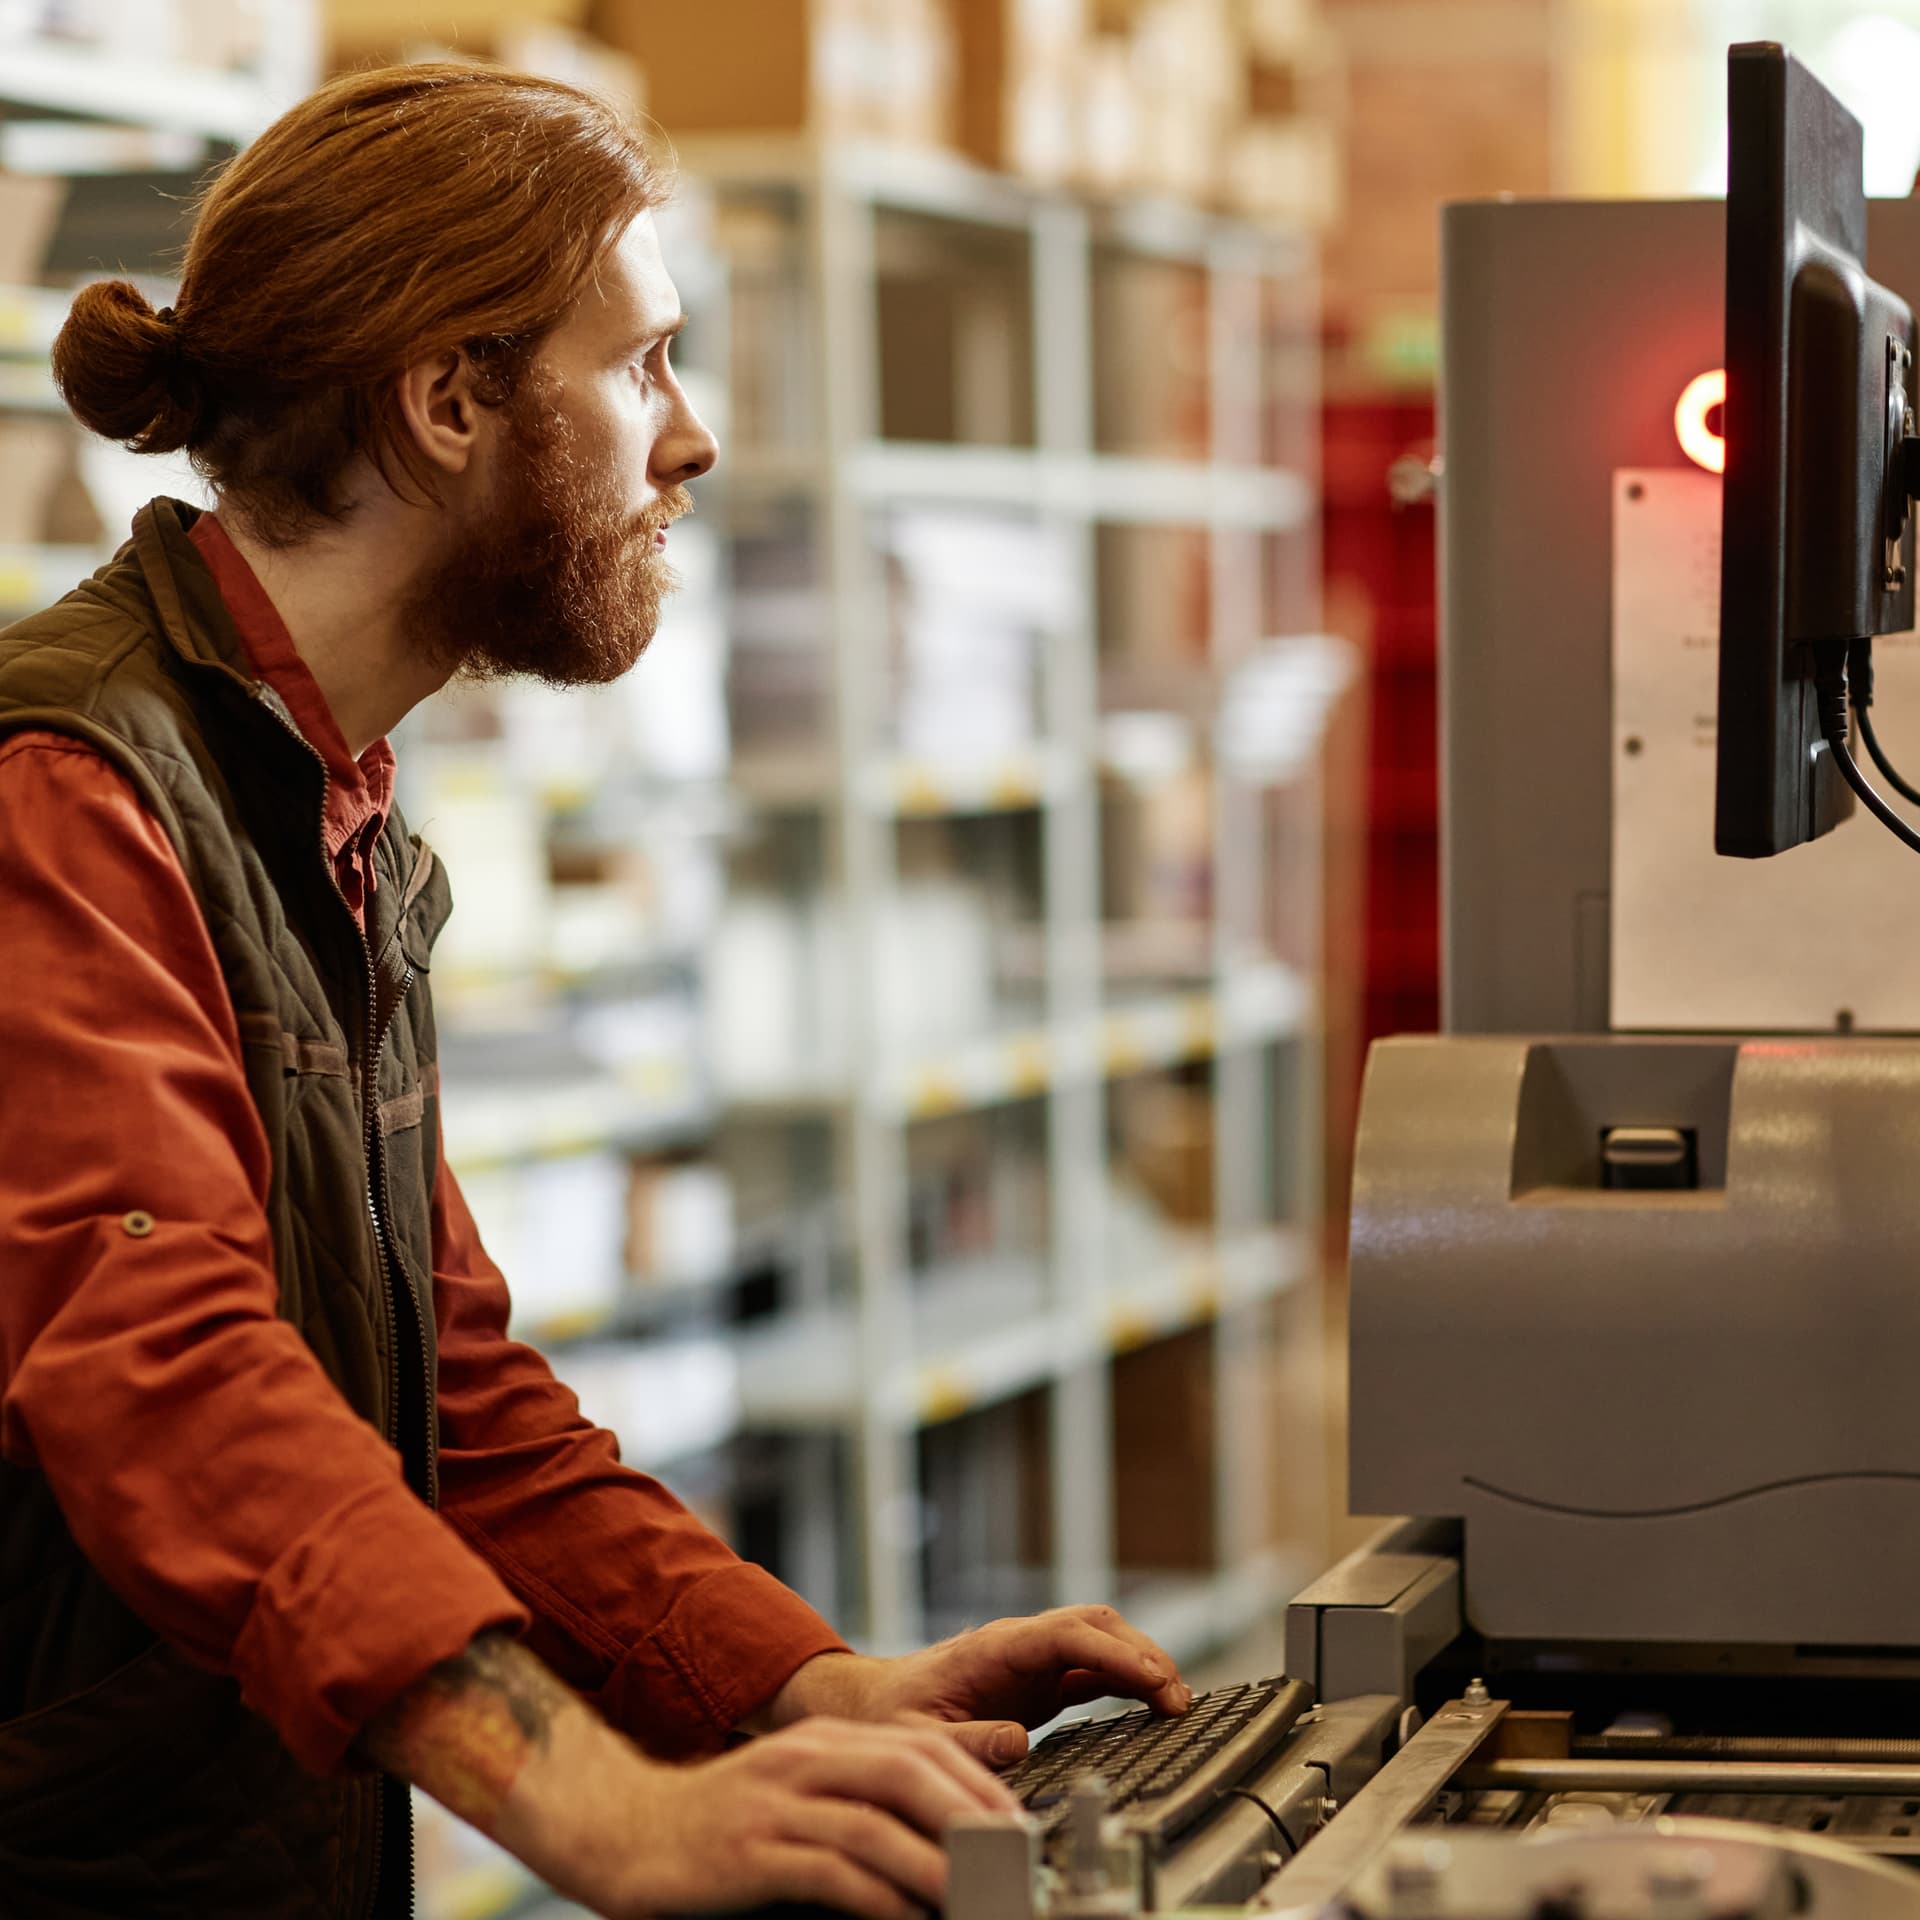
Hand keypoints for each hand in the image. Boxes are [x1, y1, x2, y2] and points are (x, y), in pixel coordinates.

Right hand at [533, 1717, 1020, 1919]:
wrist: (624, 1829)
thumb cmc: (720, 1824)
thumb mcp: (796, 1791)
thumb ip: (857, 1801)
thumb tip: (940, 1834)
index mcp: (821, 1741)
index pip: (918, 1746)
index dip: (974, 1781)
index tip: (1014, 1822)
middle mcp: (802, 1760)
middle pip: (905, 1771)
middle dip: (967, 1814)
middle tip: (1009, 1856)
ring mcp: (773, 1803)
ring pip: (873, 1823)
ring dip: (931, 1863)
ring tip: (972, 1895)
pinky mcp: (748, 1852)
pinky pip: (828, 1870)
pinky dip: (876, 1895)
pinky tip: (906, 1916)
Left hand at [762, 1603, 1192, 1768]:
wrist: (871, 1705)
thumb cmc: (890, 1715)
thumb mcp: (917, 1734)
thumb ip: (965, 1741)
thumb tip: (1016, 1743)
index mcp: (995, 1648)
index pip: (1070, 1635)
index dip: (1117, 1655)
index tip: (1154, 1682)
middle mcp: (1020, 1646)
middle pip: (1096, 1626)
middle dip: (1142, 1653)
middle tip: (1178, 1697)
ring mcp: (1031, 1661)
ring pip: (1100, 1642)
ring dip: (1140, 1663)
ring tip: (1176, 1703)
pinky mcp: (1037, 1683)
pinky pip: (1091, 1670)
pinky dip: (1125, 1681)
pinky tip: (1149, 1705)